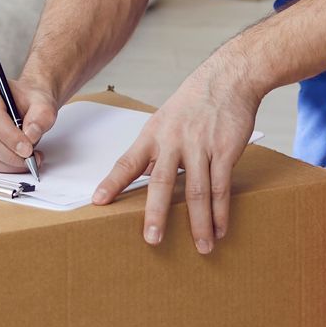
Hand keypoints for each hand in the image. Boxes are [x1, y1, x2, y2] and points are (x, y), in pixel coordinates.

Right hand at [0, 74, 58, 173]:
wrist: (24, 103)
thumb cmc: (29, 101)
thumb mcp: (43, 103)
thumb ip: (41, 117)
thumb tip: (31, 136)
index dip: (10, 136)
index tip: (27, 149)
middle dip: (9, 154)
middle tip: (30, 159)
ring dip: (6, 163)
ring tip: (27, 161)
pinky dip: (0, 166)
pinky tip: (15, 163)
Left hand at [91, 58, 257, 255]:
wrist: (227, 79)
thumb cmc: (193, 102)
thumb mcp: (165, 119)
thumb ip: (155, 150)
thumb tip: (144, 177)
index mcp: (153, 134)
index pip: (127, 162)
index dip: (112, 183)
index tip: (97, 201)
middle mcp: (173, 141)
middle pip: (161, 181)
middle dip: (156, 213)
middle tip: (152, 240)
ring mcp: (200, 146)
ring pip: (197, 191)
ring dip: (199, 223)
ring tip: (201, 247)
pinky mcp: (224, 150)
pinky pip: (221, 186)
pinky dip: (221, 211)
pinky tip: (220, 228)